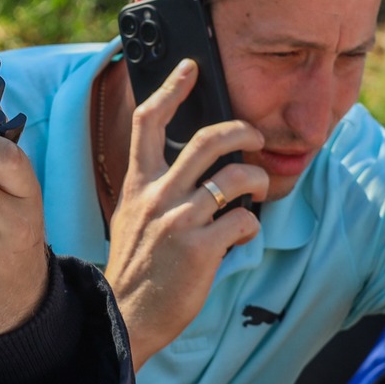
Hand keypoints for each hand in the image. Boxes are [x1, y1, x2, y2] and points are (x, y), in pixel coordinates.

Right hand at [104, 59, 266, 367]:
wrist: (126, 316)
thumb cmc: (138, 268)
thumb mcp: (134, 217)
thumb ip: (159, 189)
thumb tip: (203, 171)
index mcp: (138, 183)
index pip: (149, 121)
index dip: (172, 88)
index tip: (190, 67)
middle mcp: (157, 195)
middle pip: (207, 140)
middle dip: (241, 130)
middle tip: (255, 135)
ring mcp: (179, 221)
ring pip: (235, 178)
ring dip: (257, 181)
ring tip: (258, 192)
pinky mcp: (200, 248)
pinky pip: (243, 222)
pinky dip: (251, 227)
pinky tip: (242, 237)